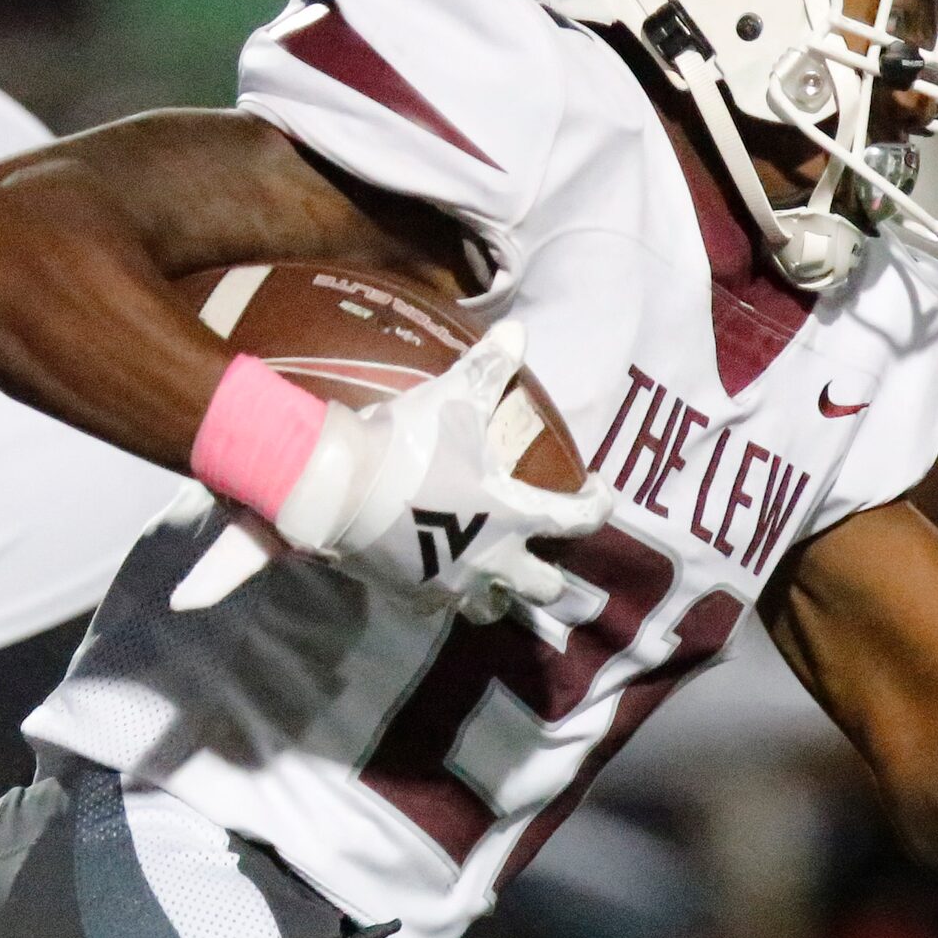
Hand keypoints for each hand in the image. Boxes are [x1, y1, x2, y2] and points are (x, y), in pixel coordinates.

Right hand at [278, 323, 613, 621]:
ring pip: (492, 608)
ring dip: (498, 591)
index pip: (579, 520)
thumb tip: (517, 330)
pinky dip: (442, 594)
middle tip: (539, 549)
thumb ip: (490, 367)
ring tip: (488, 569)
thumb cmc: (409, 445)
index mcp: (515, 517)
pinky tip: (433, 573)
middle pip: (544, 587)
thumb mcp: (455, 398)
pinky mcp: (414, 597)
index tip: (597, 491)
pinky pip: (438, 607)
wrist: (340, 489)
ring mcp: (453, 587)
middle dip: (548, 572)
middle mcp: (494, 562)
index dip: (598, 505)